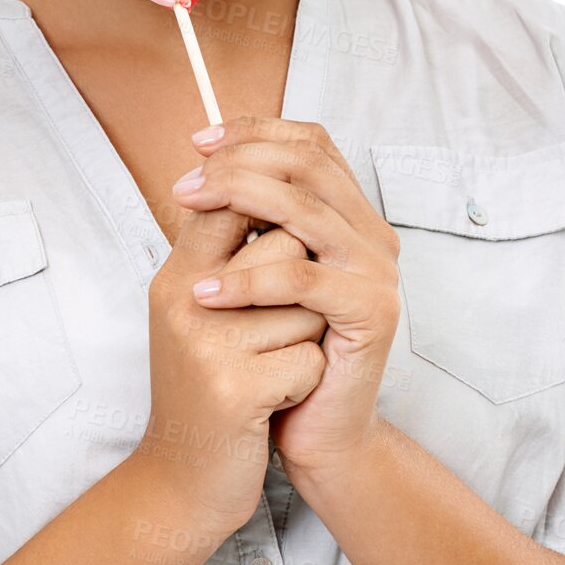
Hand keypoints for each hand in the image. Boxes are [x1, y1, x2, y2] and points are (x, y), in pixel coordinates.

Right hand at [136, 197, 326, 538]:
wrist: (182, 483)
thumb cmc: (207, 387)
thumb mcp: (198, 311)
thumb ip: (224, 252)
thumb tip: (271, 184)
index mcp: (176, 276)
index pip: (231, 198)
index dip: (275, 209)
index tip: (293, 240)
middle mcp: (184, 302)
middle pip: (286, 246)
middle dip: (303, 283)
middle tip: (277, 325)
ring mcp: (207, 345)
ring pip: (307, 304)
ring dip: (307, 335)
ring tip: (271, 364)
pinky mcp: (235, 391)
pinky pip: (309, 360)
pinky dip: (305, 383)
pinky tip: (273, 402)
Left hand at [180, 115, 400, 478]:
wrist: (317, 432)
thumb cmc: (281, 349)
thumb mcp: (260, 270)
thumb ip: (249, 220)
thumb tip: (201, 163)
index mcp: (351, 213)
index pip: (310, 143)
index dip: (256, 132)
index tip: (200, 141)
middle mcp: (373, 233)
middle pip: (307, 166)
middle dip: (239, 163)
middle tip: (186, 183)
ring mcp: (378, 270)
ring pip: (305, 211)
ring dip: (238, 200)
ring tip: (187, 211)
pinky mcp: (373, 311)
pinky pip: (303, 279)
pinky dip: (249, 280)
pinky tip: (206, 293)